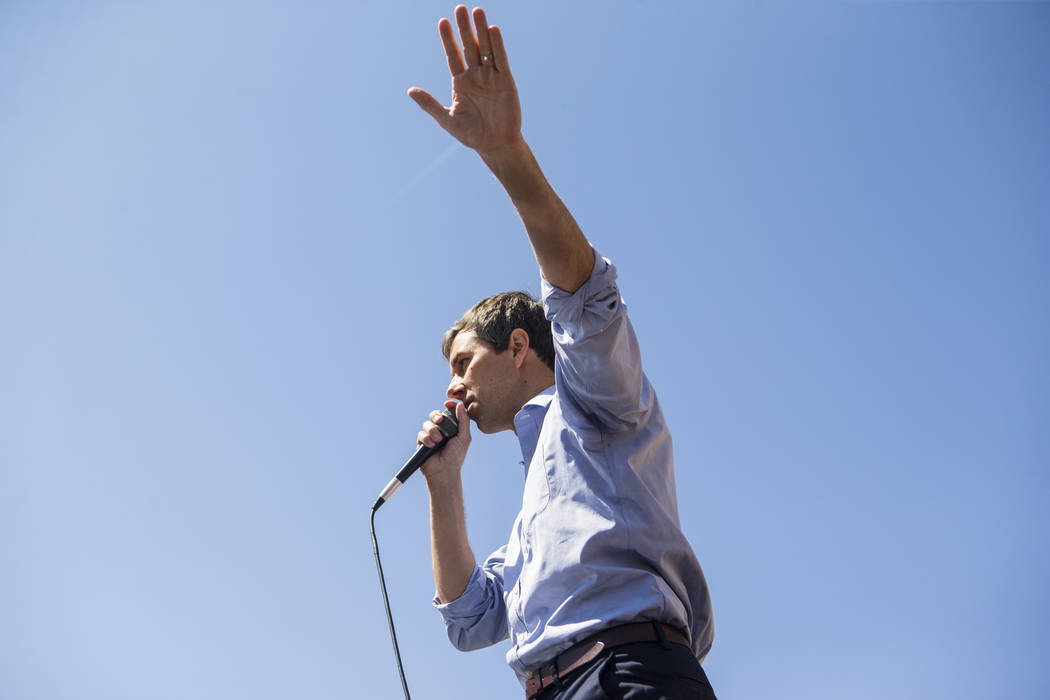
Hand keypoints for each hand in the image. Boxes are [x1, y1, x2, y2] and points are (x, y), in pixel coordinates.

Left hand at [408, 6, 521, 155]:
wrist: (495, 146)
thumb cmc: (471, 135)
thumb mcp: (447, 119)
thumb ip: (429, 104)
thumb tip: (410, 91)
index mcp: (461, 83)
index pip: (453, 55)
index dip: (448, 39)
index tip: (442, 22)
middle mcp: (476, 76)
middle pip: (469, 47)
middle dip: (464, 28)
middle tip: (460, 8)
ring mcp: (491, 77)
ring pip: (485, 49)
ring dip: (481, 30)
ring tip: (477, 11)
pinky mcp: (506, 81)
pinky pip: (501, 60)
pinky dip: (497, 45)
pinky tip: (493, 30)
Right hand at [417, 400, 471, 482]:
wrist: (444, 471)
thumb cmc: (456, 456)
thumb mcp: (464, 437)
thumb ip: (464, 421)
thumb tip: (460, 405)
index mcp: (453, 427)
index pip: (449, 412)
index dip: (449, 406)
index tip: (448, 403)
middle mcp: (441, 430)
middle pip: (435, 414)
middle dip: (436, 415)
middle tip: (439, 421)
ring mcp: (431, 435)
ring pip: (427, 423)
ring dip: (432, 430)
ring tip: (438, 440)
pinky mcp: (422, 442)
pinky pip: (420, 433)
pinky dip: (425, 438)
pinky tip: (431, 445)